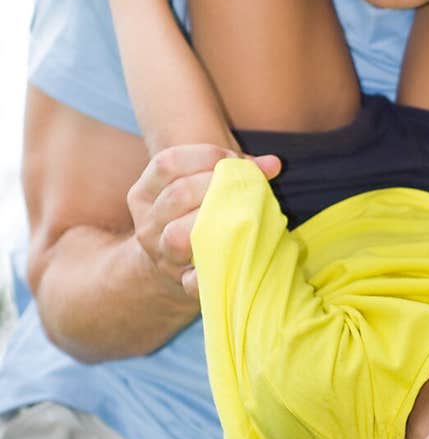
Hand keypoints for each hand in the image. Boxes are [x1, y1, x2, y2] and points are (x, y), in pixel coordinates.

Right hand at [127, 145, 280, 298]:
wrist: (173, 263)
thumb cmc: (192, 213)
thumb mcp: (198, 186)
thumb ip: (233, 169)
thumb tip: (274, 164)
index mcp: (144, 193)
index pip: (167, 163)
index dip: (205, 155)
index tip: (233, 159)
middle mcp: (147, 224)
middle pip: (177, 194)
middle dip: (215, 184)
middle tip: (242, 185)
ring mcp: (161, 254)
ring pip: (178, 235)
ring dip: (214, 221)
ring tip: (240, 214)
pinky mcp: (181, 282)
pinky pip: (192, 282)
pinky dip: (210, 275)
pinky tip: (231, 262)